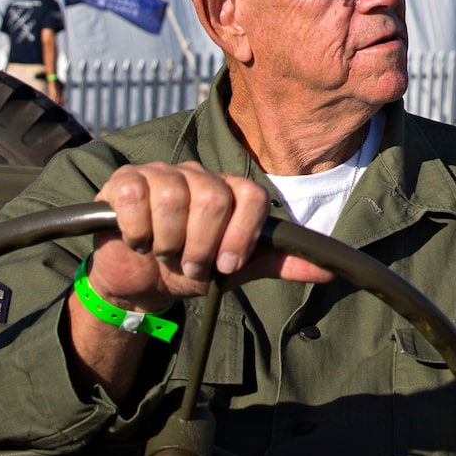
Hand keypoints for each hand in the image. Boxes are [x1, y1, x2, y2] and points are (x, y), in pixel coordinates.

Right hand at [86, 161, 329, 313]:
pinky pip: (134, 196)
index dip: (241, 236)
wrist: (142, 282)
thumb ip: (280, 263)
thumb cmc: (192, 267)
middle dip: (201, 246)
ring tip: (164, 255)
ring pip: (172, 197)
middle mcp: (199, 175)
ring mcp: (160, 173)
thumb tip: (331, 271)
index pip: (252, 197)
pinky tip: (137, 241)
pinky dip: (136, 230)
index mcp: (231, 191)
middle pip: (213, 198)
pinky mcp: (124, 181)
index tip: (226, 266)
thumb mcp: (237, 270)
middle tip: (191, 265)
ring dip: (167, 243)